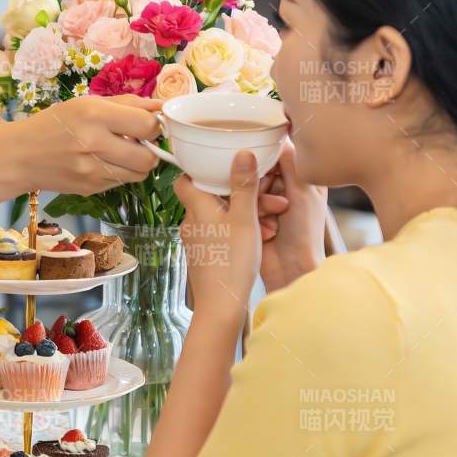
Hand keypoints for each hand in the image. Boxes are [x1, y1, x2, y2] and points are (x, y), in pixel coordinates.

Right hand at [0, 94, 160, 204]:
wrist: (19, 156)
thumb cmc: (54, 124)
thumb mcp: (86, 103)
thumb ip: (126, 104)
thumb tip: (160, 107)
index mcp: (93, 115)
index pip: (146, 125)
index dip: (154, 125)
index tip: (149, 124)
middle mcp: (93, 143)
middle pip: (148, 157)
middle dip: (151, 149)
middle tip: (139, 142)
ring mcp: (91, 171)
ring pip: (139, 174)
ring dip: (138, 164)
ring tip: (123, 152)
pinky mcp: (89, 190)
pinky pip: (120, 183)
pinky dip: (120, 173)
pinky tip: (104, 162)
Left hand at [175, 149, 263, 328]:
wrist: (222, 304)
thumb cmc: (231, 262)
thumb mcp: (244, 217)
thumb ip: (243, 185)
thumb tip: (241, 152)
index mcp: (196, 207)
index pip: (185, 179)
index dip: (200, 170)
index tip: (221, 164)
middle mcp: (191, 221)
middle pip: (211, 196)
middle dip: (240, 193)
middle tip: (267, 197)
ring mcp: (198, 239)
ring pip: (221, 215)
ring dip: (246, 212)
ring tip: (272, 219)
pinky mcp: (206, 253)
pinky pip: (222, 232)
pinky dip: (241, 229)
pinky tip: (263, 235)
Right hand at [257, 139, 327, 293]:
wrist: (292, 268)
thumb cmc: (305, 232)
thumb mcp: (303, 190)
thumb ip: (291, 161)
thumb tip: (280, 131)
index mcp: (300, 177)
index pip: (277, 154)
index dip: (270, 161)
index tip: (269, 169)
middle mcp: (282, 187)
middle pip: (258, 170)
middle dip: (264, 187)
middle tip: (277, 203)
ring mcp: (264, 202)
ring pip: (248, 188)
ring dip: (259, 204)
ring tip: (274, 219)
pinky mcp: (250, 217)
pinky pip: (240, 205)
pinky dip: (253, 217)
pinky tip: (267, 230)